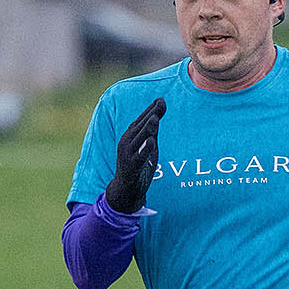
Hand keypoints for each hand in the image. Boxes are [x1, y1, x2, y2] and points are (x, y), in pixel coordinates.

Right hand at [106, 98, 164, 212]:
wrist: (126, 188)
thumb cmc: (138, 164)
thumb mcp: (147, 146)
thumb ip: (152, 132)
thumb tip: (158, 114)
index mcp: (130, 136)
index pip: (141, 120)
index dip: (151, 109)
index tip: (161, 99)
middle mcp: (127, 142)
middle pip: (140, 126)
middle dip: (151, 114)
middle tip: (161, 103)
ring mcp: (128, 154)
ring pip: (139, 139)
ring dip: (147, 128)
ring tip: (155, 118)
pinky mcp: (132, 166)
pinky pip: (139, 157)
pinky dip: (145, 149)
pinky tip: (152, 142)